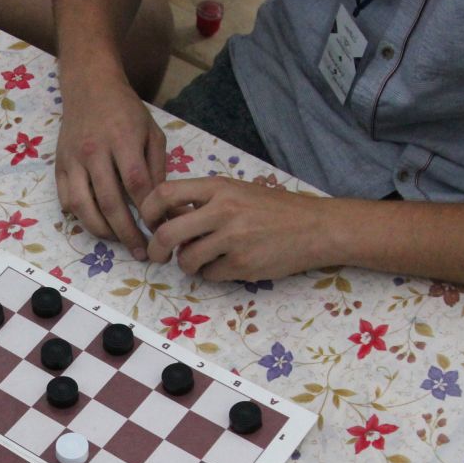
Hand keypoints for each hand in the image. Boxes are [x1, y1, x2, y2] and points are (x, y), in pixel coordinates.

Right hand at [55, 68, 168, 260]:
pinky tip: (96, 222)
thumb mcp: (152, 133)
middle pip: (109, 203)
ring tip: (117, 241)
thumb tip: (169, 207)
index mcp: (121, 140)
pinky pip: (67, 200)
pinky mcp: (59, 166)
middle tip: (140, 252)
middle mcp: (93, 152)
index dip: (149, 213)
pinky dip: (81, 217)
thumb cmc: (126, 111)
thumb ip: (158, 170)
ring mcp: (72, 160)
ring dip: (101, 231)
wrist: (89, 87)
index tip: (160, 231)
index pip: (136, 185)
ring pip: (83, 207)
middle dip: (127, 233)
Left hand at [140, 177, 336, 281]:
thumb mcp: (238, 192)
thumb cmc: (274, 209)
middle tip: (157, 256)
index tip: (150, 223)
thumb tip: (168, 218)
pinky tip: (229, 263)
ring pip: (187, 260)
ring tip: (204, 258)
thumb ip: (204, 202)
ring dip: (188, 264)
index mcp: (219, 187)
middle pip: (167, 233)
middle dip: (156, 250)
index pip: (165, 193)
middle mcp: (223, 210)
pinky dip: (213, 273)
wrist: (315, 227)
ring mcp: (234, 239)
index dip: (148, 211)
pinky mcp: (243, 264)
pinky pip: (210, 275)